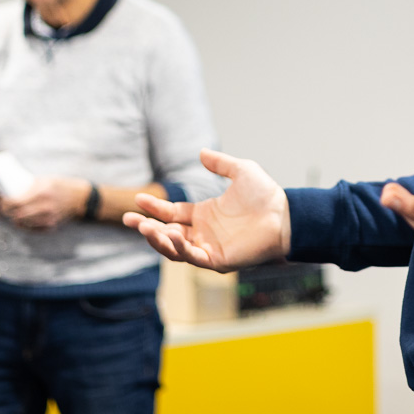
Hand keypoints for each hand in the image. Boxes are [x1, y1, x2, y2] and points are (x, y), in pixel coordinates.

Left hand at [1, 176, 91, 231]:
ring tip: (13, 212)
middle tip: (4, 208)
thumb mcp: (45, 180)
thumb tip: (9, 189)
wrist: (80, 198)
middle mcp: (45, 206)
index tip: (2, 201)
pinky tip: (23, 219)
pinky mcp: (51, 225)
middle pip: (17, 215)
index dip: (5, 204)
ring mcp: (48, 218)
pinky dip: (25, 224)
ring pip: (23, 223)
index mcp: (42, 192)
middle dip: (8, 212)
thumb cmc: (60, 186)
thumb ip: (29, 186)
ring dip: (15, 219)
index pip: (16, 202)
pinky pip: (31, 228)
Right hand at [122, 149, 288, 272]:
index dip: (154, 208)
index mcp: (204, 215)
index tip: (137, 199)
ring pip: (175, 249)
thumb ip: (220, 164)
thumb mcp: (241, 171)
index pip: (171, 214)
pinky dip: (179, 249)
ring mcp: (209, 248)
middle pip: (167, 234)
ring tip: (144, 228)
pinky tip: (168, 236)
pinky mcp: (218, 260)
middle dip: (146, 228)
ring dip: (158, 239)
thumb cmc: (266, 196)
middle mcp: (203, 233)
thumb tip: (200, 153)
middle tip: (128, 219)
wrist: (286, 214)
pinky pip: (193, 258)